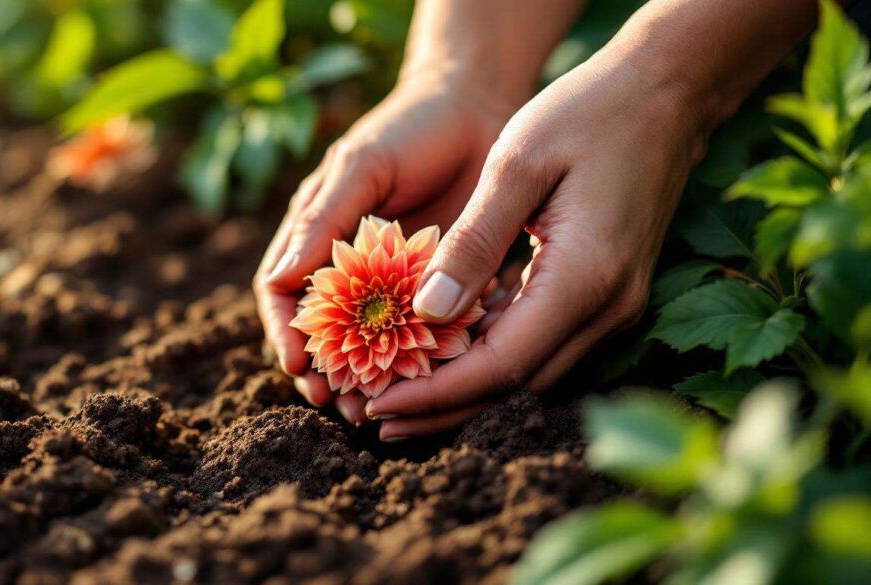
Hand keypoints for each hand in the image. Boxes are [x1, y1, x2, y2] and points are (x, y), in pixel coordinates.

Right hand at [254, 71, 514, 423]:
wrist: (476, 108)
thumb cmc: (407, 128)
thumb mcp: (361, 167)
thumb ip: (322, 220)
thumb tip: (277, 280)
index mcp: (316, 236)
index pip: (283, 296)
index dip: (285, 334)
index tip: (299, 366)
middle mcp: (349, 265)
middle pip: (327, 333)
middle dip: (329, 373)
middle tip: (342, 407)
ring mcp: (394, 281)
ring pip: (374, 343)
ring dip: (372, 380)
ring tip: (377, 412)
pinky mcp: (438, 286)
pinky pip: (426, 331)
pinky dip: (424, 358)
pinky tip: (432, 381)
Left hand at [364, 45, 712, 440]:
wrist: (665, 92)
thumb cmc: (588, 113)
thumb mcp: (517, 164)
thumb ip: (473, 242)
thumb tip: (428, 312)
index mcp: (584, 278)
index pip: (500, 365)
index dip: (436, 393)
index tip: (379, 405)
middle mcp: (607, 307)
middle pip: (515, 385)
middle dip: (444, 405)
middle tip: (376, 415)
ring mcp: (615, 304)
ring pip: (531, 371)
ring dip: (467, 387)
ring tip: (400, 392)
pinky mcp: (609, 293)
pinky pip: (544, 341)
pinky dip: (494, 355)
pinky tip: (447, 352)